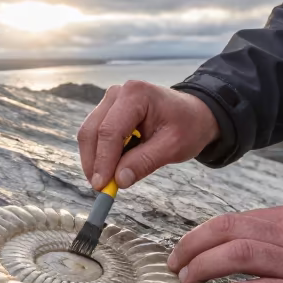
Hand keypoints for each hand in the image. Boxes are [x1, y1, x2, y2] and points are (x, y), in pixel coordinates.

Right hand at [76, 80, 219, 190]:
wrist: (194, 114)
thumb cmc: (188, 126)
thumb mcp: (173, 147)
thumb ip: (145, 162)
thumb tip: (118, 181)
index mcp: (136, 95)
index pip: (110, 131)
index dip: (103, 161)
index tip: (102, 186)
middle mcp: (117, 93)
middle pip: (92, 131)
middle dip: (94, 163)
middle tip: (101, 189)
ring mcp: (110, 101)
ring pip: (89, 134)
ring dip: (94, 160)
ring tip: (108, 182)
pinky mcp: (107, 112)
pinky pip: (95, 135)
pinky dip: (99, 155)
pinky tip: (111, 169)